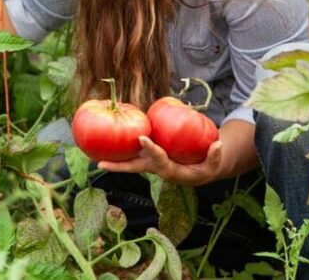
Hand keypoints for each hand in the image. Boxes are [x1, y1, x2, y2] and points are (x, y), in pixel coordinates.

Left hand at [97, 135, 226, 186]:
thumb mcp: (214, 164)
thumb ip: (215, 155)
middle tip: (100, 164)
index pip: (158, 160)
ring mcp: (151, 162)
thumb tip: (216, 143)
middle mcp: (156, 167)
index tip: (142, 138)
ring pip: (129, 161)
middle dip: (118, 166)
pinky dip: (121, 149)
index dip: (151, 149)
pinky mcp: (149, 156)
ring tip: (92, 155)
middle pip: (134, 168)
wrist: (200, 170)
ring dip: (113, 159)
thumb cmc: (207, 166)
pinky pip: (133, 151)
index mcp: (170, 171)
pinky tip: (108, 137)